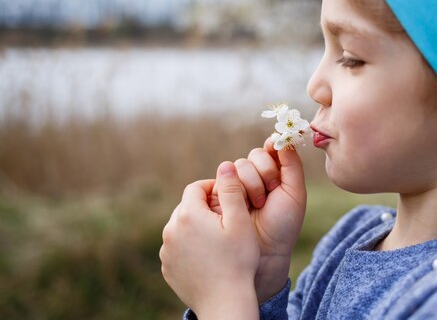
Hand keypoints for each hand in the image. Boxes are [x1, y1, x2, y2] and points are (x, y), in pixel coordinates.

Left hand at [160, 162, 259, 319]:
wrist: (225, 302)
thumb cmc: (238, 260)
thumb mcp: (240, 220)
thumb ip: (231, 189)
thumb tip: (225, 164)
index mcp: (188, 214)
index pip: (196, 188)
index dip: (214, 189)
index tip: (229, 199)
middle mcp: (171, 229)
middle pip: (187, 207)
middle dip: (205, 208)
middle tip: (227, 220)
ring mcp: (166, 250)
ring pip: (182, 227)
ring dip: (197, 227)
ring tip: (219, 239)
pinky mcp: (167, 267)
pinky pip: (178, 247)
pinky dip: (190, 246)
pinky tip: (209, 256)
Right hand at [210, 137, 306, 302]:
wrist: (264, 251)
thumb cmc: (283, 224)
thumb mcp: (295, 193)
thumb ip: (292, 164)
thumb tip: (283, 137)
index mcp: (277, 172)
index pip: (272, 148)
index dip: (273, 147)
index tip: (276, 151)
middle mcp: (257, 175)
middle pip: (256, 154)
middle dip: (265, 171)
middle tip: (272, 192)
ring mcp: (238, 183)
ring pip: (241, 164)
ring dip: (252, 183)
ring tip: (258, 204)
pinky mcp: (221, 192)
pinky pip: (225, 176)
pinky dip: (236, 187)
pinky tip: (243, 203)